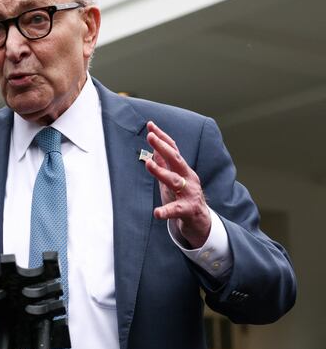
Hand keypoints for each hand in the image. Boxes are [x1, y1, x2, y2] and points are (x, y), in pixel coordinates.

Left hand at [144, 121, 210, 247]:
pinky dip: (166, 210)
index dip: (162, 137)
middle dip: (163, 147)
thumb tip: (153, 148)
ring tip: (148, 164)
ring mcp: (189, 193)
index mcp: (183, 170)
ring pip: (175, 180)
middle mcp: (188, 178)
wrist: (201, 223)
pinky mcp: (188, 210)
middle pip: (176, 159)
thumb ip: (164, 165)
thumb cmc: (183, 198)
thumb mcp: (172, 179)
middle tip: (151, 137)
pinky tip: (157, 212)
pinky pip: (176, 209)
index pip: (173, 149)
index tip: (150, 125)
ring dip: (161, 171)